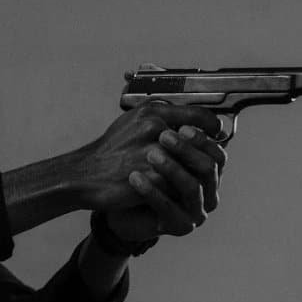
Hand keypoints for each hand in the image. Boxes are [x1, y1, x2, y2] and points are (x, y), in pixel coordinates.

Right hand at [74, 103, 222, 212]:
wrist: (85, 174)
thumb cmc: (111, 150)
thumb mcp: (134, 122)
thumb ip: (162, 118)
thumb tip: (191, 122)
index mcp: (153, 111)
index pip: (198, 115)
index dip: (212, 126)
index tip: (216, 134)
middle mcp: (155, 127)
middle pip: (199, 140)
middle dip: (207, 152)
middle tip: (211, 160)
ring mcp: (153, 152)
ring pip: (192, 163)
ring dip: (195, 172)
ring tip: (196, 177)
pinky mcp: (152, 177)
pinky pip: (178, 183)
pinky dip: (181, 187)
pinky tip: (178, 190)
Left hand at [103, 124, 227, 241]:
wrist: (117, 198)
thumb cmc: (140, 168)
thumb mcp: (156, 144)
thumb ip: (173, 129)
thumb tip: (185, 108)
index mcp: (208, 171)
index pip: (217, 152)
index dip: (202, 139)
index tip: (181, 126)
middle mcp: (208, 191)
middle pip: (208, 168)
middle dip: (186, 150)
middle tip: (162, 136)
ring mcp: (197, 211)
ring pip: (192, 188)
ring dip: (172, 168)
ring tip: (149, 155)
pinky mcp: (179, 225)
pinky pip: (170, 208)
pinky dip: (153, 192)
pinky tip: (136, 178)